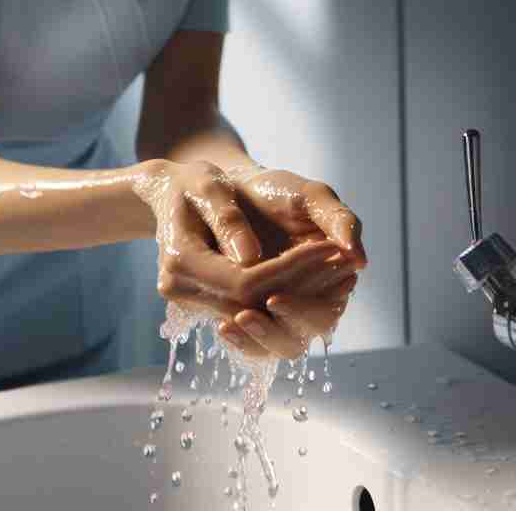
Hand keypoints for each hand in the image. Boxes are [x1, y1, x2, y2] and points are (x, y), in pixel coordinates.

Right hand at [135, 159, 362, 342]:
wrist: (171, 197)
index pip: (245, 283)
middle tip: (343, 261)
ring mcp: (199, 308)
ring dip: (307, 308)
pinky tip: (323, 291)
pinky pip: (261, 329)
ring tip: (341, 278)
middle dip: (306, 289)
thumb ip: (227, 218)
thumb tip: (252, 257)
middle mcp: (185, 294)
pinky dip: (294, 314)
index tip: (328, 247)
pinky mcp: (217, 312)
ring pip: (264, 331)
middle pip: (256, 311)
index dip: (291, 270)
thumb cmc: (192, 185)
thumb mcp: (207, 184)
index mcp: (181, 262)